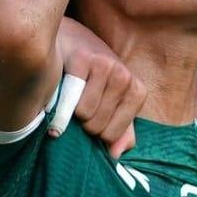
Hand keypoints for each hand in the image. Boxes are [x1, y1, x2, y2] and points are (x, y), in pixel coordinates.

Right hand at [51, 18, 144, 157]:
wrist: (71, 40)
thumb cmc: (93, 78)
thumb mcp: (113, 104)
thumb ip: (120, 132)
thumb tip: (114, 155)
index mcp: (137, 91)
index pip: (111, 136)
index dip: (96, 132)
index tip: (92, 115)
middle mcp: (125, 76)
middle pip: (97, 127)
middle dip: (82, 122)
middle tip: (78, 104)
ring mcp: (105, 65)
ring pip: (83, 114)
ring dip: (70, 111)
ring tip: (71, 94)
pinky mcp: (83, 58)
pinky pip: (69, 98)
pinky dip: (60, 100)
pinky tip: (61, 87)